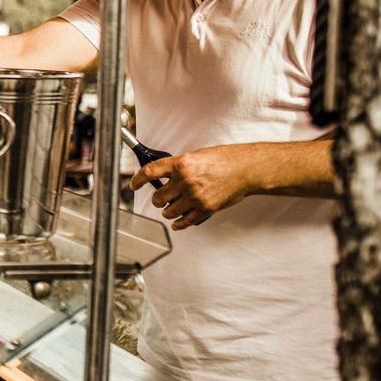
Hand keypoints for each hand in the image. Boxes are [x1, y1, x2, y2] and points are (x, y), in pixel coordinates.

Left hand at [129, 144, 255, 230]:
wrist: (246, 169)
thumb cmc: (224, 160)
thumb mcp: (197, 156)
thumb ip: (179, 167)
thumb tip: (164, 175)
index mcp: (181, 163)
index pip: (150, 172)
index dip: (137, 180)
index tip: (133, 185)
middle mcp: (185, 181)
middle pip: (157, 197)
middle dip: (157, 199)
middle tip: (159, 198)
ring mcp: (195, 197)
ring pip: (168, 212)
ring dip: (167, 211)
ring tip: (171, 208)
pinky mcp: (204, 209)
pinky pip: (184, 222)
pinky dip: (178, 223)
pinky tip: (177, 222)